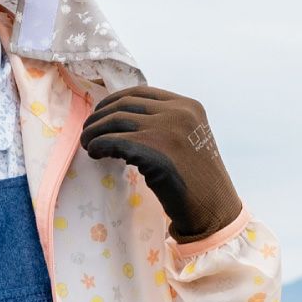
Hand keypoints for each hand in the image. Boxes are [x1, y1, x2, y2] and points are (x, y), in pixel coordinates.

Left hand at [79, 86, 241, 242]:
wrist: (213, 208)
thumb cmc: (197, 179)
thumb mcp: (186, 139)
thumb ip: (162, 123)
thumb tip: (118, 118)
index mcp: (188, 105)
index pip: (140, 93)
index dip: (113, 101)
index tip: (100, 115)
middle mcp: (179, 111)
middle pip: (124, 104)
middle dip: (100, 117)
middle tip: (89, 132)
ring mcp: (167, 128)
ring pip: (115, 120)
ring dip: (94, 132)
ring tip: (88, 144)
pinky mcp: (153, 150)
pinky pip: (113, 141)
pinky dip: (98, 145)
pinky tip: (95, 153)